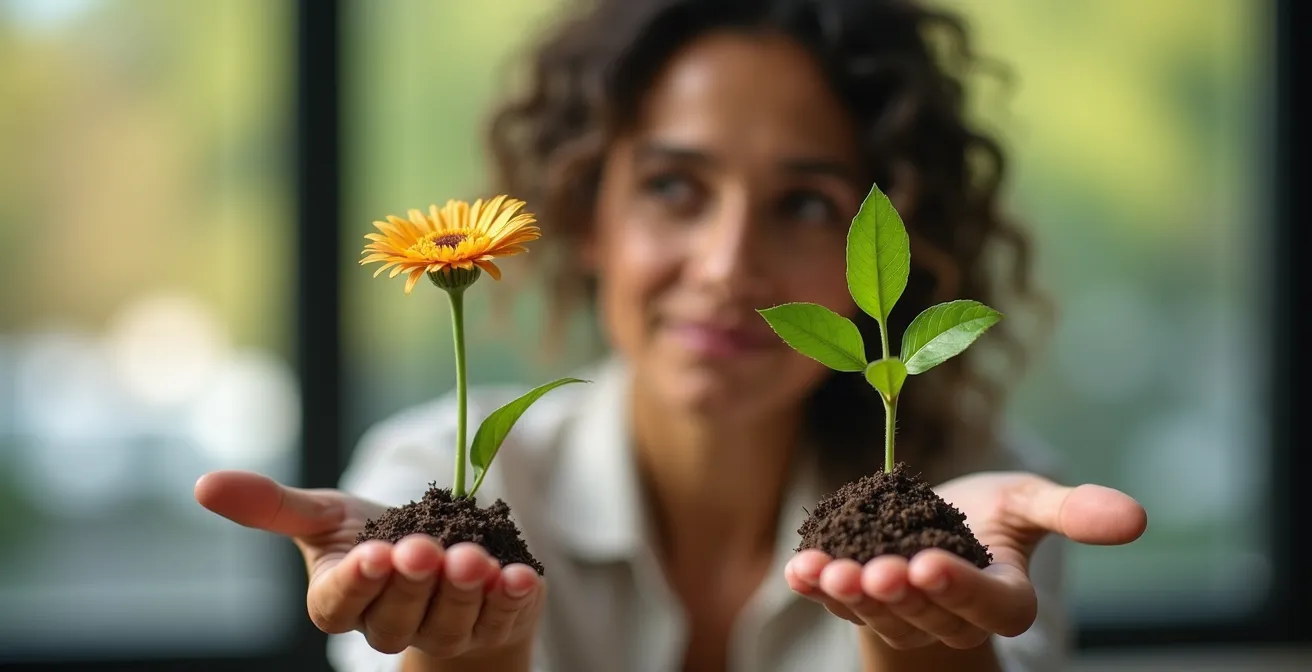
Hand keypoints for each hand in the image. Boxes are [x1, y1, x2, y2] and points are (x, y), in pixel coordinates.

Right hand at [194, 471, 544, 658]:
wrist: (439, 559)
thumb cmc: (371, 538)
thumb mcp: (325, 515)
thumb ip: (273, 505)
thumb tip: (203, 485)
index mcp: (342, 601)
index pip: (339, 605)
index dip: (356, 584)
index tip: (373, 554)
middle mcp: (391, 625)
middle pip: (398, 616)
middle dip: (413, 583)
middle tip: (426, 550)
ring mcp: (445, 630)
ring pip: (450, 622)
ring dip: (463, 592)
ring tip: (473, 558)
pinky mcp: (493, 622)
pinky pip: (503, 618)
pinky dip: (513, 597)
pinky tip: (521, 574)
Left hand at [784, 472, 1145, 649]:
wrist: (933, 523)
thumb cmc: (990, 514)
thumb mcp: (1029, 504)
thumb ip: (1072, 512)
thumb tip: (1136, 518)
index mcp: (1003, 600)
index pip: (987, 605)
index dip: (959, 589)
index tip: (930, 563)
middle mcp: (950, 617)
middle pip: (926, 614)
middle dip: (900, 593)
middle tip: (880, 569)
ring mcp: (901, 613)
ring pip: (878, 613)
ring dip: (852, 594)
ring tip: (830, 570)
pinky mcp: (858, 599)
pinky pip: (837, 599)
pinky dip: (816, 586)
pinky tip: (798, 568)